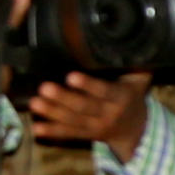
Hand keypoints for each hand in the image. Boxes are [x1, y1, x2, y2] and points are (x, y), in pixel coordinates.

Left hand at [26, 70, 153, 152]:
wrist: (135, 128)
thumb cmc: (132, 94)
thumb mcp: (139, 79)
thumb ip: (133, 63)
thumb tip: (126, 39)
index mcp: (122, 97)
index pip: (104, 91)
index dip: (88, 85)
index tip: (71, 77)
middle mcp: (110, 114)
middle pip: (84, 107)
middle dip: (63, 98)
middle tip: (44, 88)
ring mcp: (97, 127)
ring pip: (73, 121)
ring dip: (52, 113)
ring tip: (35, 103)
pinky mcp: (87, 135)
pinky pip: (69, 134)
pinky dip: (52, 131)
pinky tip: (36, 128)